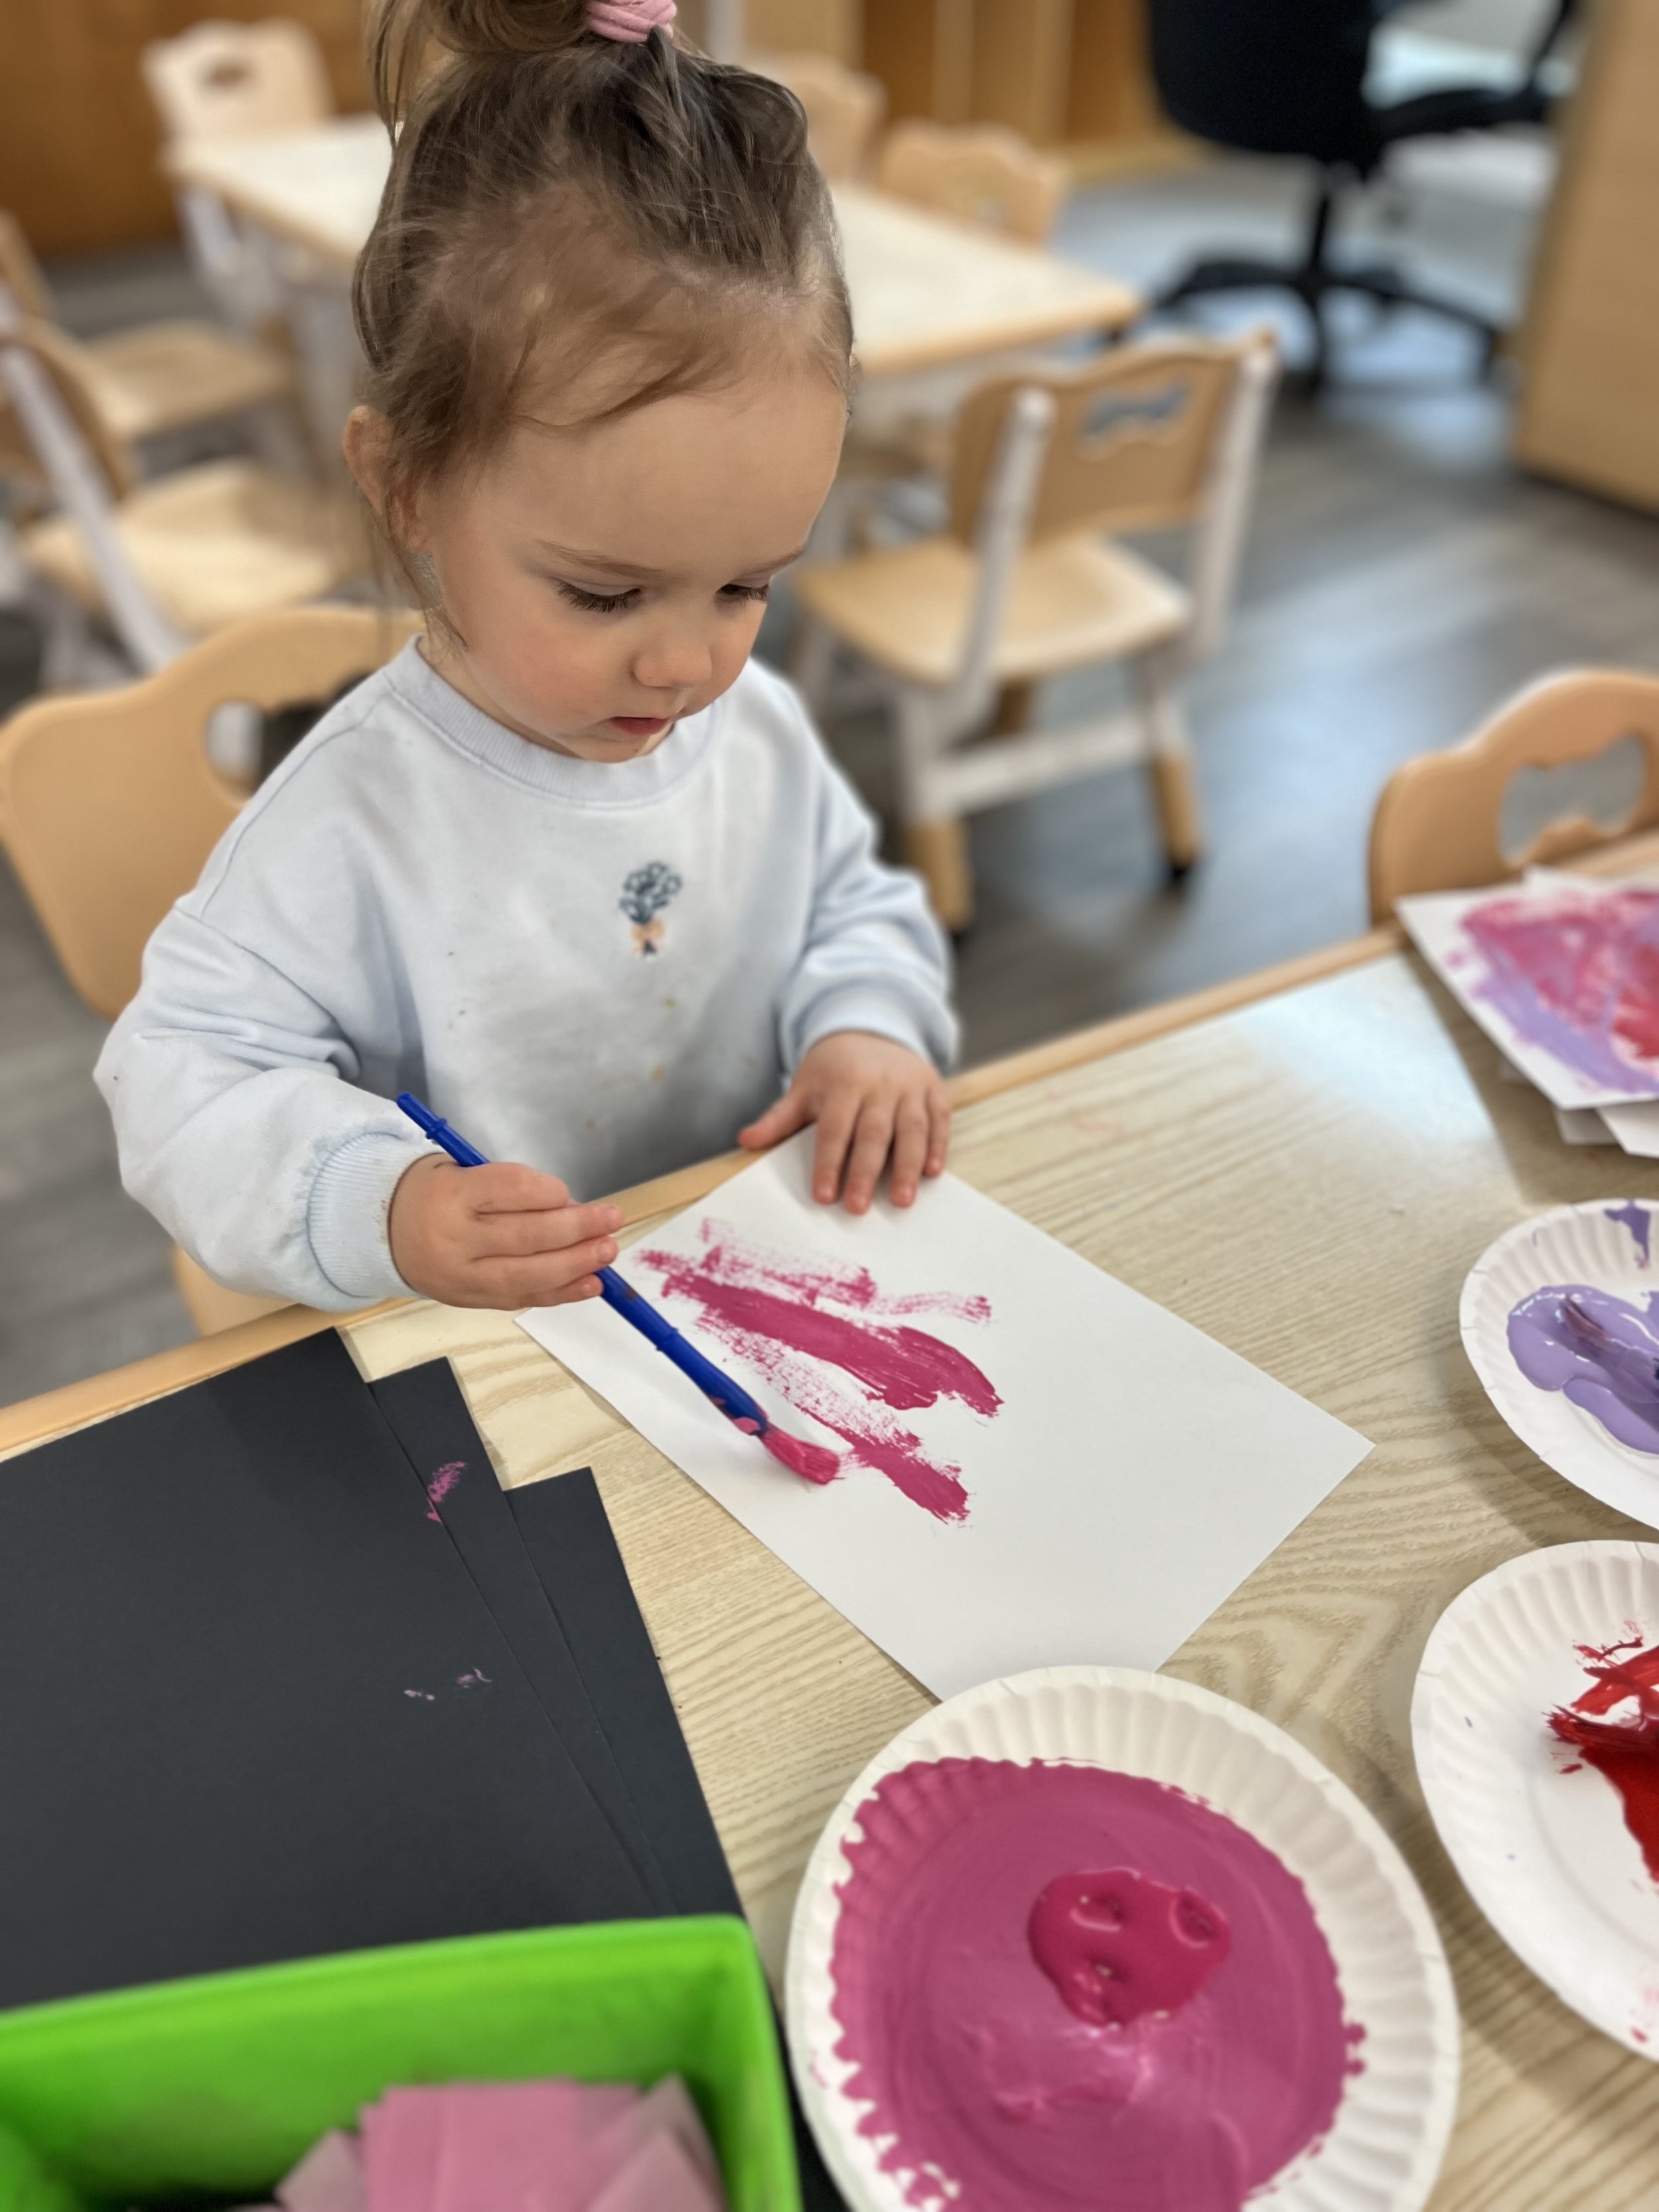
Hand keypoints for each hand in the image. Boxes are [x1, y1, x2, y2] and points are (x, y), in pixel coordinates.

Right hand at [388, 1155, 619, 1308]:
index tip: (566, 1193)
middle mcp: (454, 1237)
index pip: (515, 1190)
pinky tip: (590, 1283)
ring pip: (528, 1273)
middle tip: (612, 1221)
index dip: (551, 1192)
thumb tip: (573, 1211)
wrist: (382, 1231)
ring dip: (576, 1264)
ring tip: (608, 1252)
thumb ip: (513, 1189)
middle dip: (578, 1229)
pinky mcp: (469, 1300)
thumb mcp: (464, 1171)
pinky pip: (521, 1298)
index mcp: (452, 1193)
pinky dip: (560, 1292)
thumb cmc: (436, 1192)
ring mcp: (462, 1275)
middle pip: (528, 1235)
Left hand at [738, 1031, 949, 1213]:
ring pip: (912, 1129)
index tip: (824, 1196)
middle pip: (873, 1133)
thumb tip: (746, 1140)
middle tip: (858, 1208)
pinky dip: (939, 1146)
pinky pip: (939, 1120)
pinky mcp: (934, 1090)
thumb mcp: (804, 1087)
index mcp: (843, 1084)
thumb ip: (779, 1117)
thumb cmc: (833, 1071)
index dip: (828, 1163)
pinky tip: (932, 1174)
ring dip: (908, 1167)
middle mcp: (879, 1084)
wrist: (871, 1030)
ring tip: (903, 1201)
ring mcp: (910, 1086)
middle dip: (865, 1172)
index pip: (834, 1129)